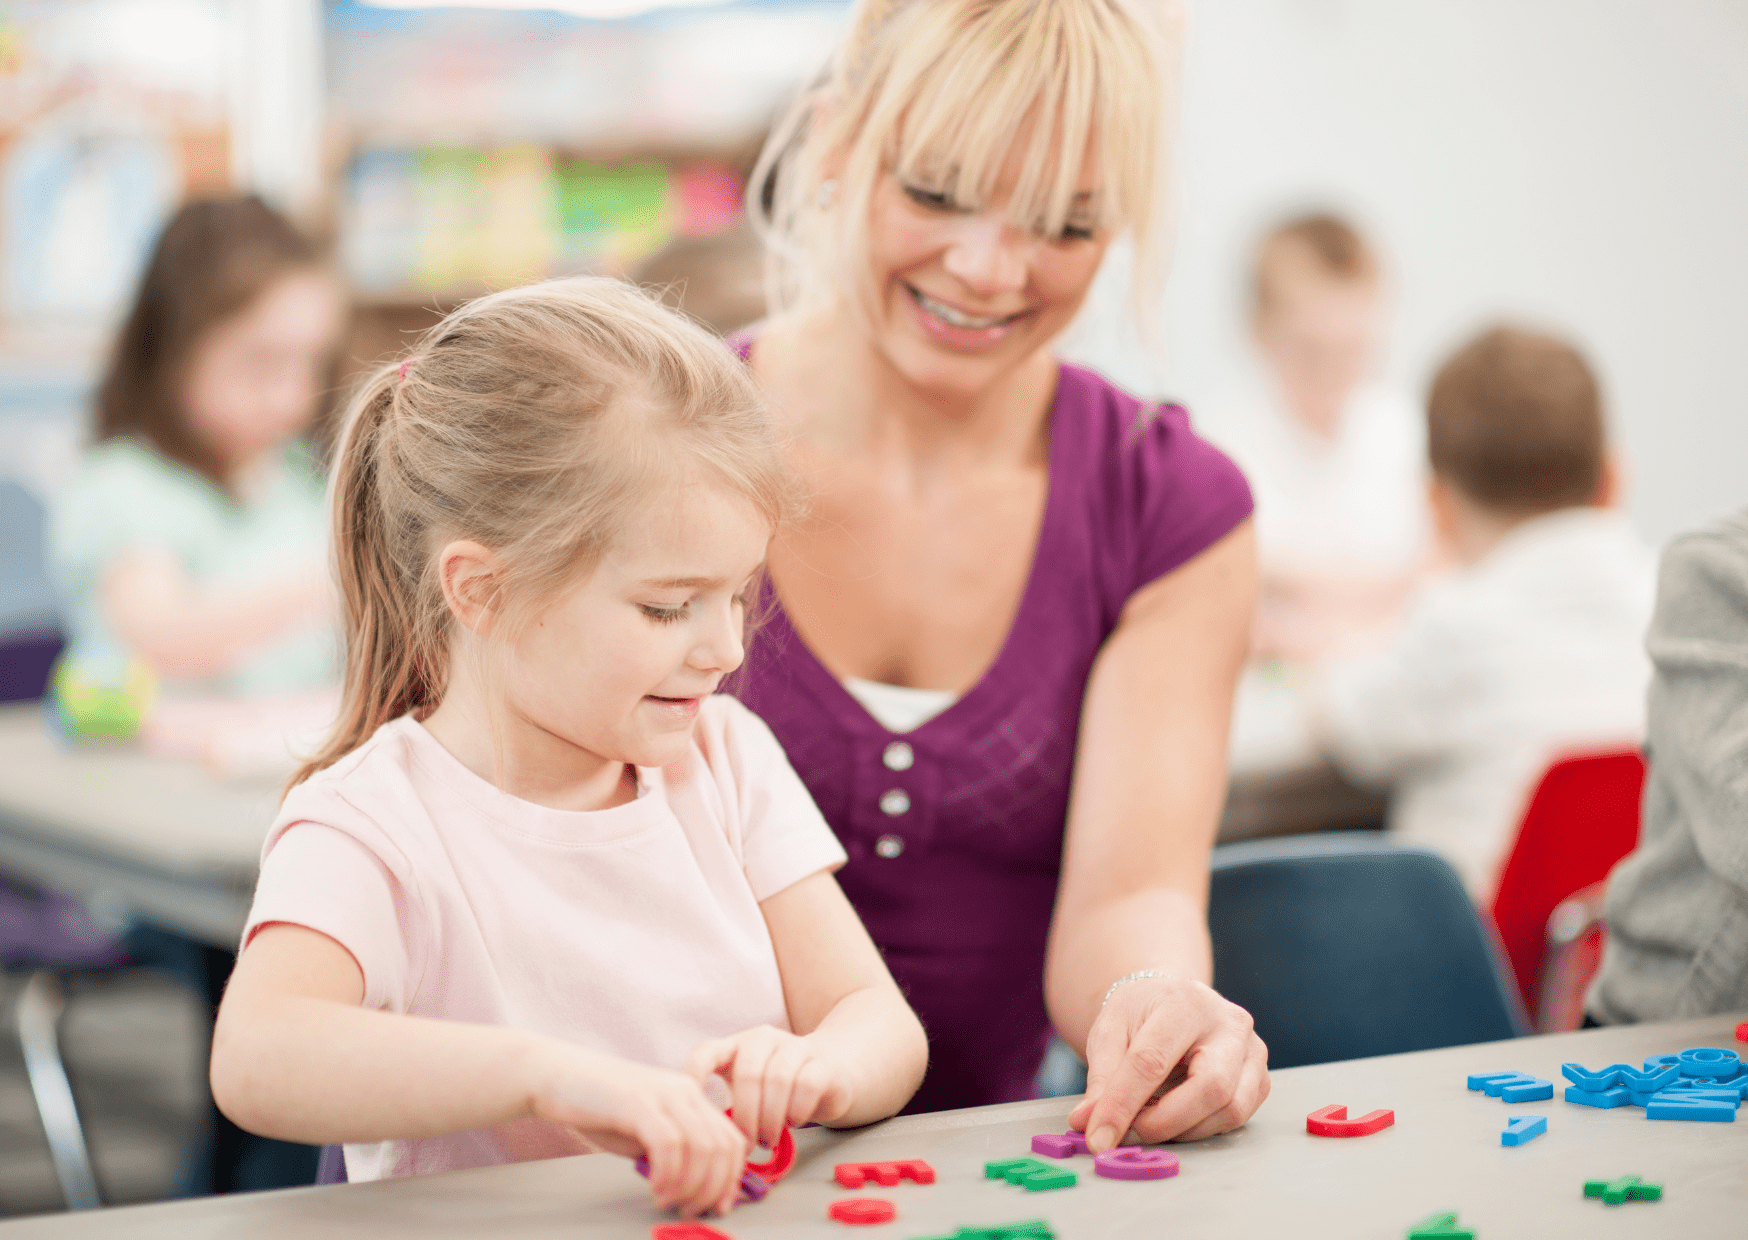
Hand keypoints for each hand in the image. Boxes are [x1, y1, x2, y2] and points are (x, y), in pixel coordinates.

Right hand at [529, 1051, 747, 1217]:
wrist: (556, 1076)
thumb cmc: (599, 1108)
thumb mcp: (645, 1133)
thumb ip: (672, 1153)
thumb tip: (694, 1188)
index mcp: (691, 1097)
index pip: (731, 1140)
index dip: (731, 1179)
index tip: (718, 1206)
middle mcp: (685, 1091)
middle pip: (722, 1147)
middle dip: (712, 1188)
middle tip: (689, 1210)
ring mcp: (663, 1094)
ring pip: (702, 1148)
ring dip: (689, 1186)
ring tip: (667, 1202)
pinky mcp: (637, 1102)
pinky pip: (669, 1145)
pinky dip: (668, 1174)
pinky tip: (654, 1187)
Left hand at [686, 1025, 853, 1149]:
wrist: (831, 1070)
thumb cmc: (777, 1090)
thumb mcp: (748, 1092)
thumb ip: (726, 1109)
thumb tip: (705, 1143)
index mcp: (737, 1046)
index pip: (706, 1052)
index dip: (694, 1078)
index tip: (694, 1112)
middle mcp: (763, 1039)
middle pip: (748, 1073)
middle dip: (746, 1116)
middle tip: (748, 1146)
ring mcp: (795, 1046)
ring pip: (778, 1080)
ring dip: (771, 1119)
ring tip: (768, 1141)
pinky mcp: (821, 1062)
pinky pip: (806, 1085)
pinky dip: (796, 1110)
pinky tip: (793, 1122)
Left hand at [1069, 976, 1268, 1147]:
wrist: (1173, 1000)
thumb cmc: (1142, 1014)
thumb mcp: (1110, 1032)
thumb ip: (1101, 1079)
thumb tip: (1086, 1124)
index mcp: (1185, 1002)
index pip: (1153, 1060)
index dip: (1122, 1105)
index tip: (1097, 1137)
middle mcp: (1230, 1024)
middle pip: (1210, 1086)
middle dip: (1165, 1122)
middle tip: (1131, 1132)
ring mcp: (1252, 1052)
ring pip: (1229, 1109)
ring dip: (1183, 1129)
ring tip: (1150, 1119)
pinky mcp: (1259, 1078)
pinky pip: (1236, 1117)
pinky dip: (1200, 1127)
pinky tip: (1175, 1117)